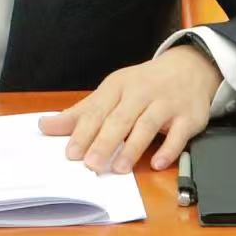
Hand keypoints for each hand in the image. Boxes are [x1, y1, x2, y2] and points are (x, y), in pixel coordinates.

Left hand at [40, 45, 220, 173]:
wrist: (190, 68)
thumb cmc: (144, 85)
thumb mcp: (112, 92)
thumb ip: (81, 113)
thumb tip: (45, 126)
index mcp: (119, 86)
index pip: (98, 110)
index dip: (84, 132)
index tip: (72, 153)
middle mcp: (143, 93)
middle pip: (121, 119)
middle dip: (105, 142)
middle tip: (91, 165)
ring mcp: (168, 104)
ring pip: (147, 126)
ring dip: (132, 148)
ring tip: (119, 168)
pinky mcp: (189, 117)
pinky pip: (179, 135)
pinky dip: (168, 150)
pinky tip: (156, 163)